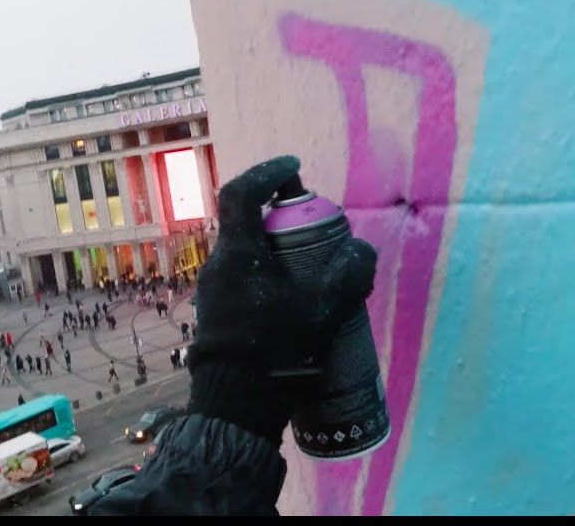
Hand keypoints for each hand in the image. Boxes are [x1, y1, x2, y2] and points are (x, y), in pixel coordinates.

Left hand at [187, 156, 376, 443]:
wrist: (234, 404)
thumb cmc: (275, 348)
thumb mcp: (321, 308)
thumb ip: (349, 273)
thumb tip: (363, 251)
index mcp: (237, 253)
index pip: (242, 193)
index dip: (268, 173)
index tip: (295, 169)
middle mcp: (217, 265)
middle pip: (247, 224)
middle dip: (280, 219)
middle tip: (312, 226)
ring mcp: (212, 292)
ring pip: (245, 256)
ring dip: (274, 252)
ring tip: (309, 269)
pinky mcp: (214, 316)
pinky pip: (242, 283)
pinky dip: (267, 279)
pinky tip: (291, 303)